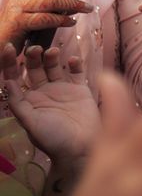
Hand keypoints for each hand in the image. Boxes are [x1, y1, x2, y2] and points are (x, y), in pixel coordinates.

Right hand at [0, 0, 92, 50]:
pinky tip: (72, 22)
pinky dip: (62, 20)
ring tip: (87, 8)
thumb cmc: (21, 20)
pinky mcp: (19, 22)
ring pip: (52, 0)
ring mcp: (19, 6)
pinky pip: (46, 19)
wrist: (0, 38)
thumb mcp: (34, 2)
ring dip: (73, 4)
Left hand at [0, 42, 100, 168]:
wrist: (81, 148)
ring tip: (53, 52)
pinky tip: (72, 60)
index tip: (9, 47)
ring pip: (54, 66)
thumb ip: (18, 103)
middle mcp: (43, 92)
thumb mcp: (30, 123)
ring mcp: (62, 89)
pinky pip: (76, 71)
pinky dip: (74, 63)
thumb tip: (7, 82)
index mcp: (29, 100)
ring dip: (51, 56)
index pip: (15, 78)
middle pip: (35, 68)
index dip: (10, 63)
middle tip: (35, 49)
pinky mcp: (80, 89)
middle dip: (33, 56)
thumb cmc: (53, 138)